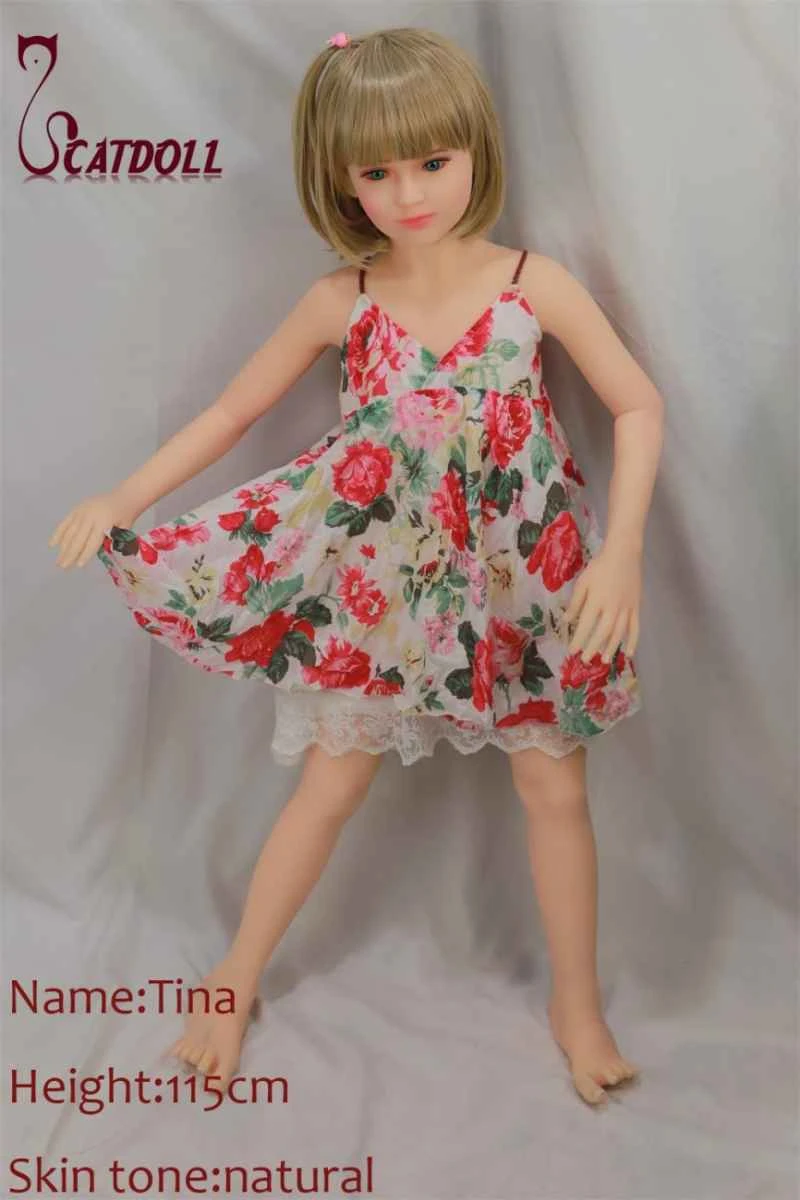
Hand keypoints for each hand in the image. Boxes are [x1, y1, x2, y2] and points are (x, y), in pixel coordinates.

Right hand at [49, 491, 135, 569]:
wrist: (123, 496)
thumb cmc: (126, 516)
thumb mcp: (124, 530)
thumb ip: (111, 541)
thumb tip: (97, 554)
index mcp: (103, 522)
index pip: (92, 542)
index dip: (85, 554)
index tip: (78, 566)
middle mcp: (90, 516)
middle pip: (78, 539)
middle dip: (70, 554)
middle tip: (63, 567)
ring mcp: (81, 512)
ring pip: (70, 532)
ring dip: (63, 548)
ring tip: (59, 561)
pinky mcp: (76, 509)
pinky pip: (65, 523)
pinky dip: (58, 534)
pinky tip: (52, 545)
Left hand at [563, 542, 641, 661]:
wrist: (624, 554)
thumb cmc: (599, 567)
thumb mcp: (582, 582)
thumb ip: (575, 603)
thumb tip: (566, 621)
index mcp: (596, 602)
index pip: (585, 626)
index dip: (578, 640)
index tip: (571, 651)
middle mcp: (612, 609)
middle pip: (602, 633)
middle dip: (592, 648)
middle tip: (585, 660)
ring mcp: (626, 609)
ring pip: (618, 634)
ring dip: (610, 648)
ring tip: (603, 660)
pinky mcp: (636, 608)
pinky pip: (635, 628)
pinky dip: (632, 642)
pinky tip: (628, 653)